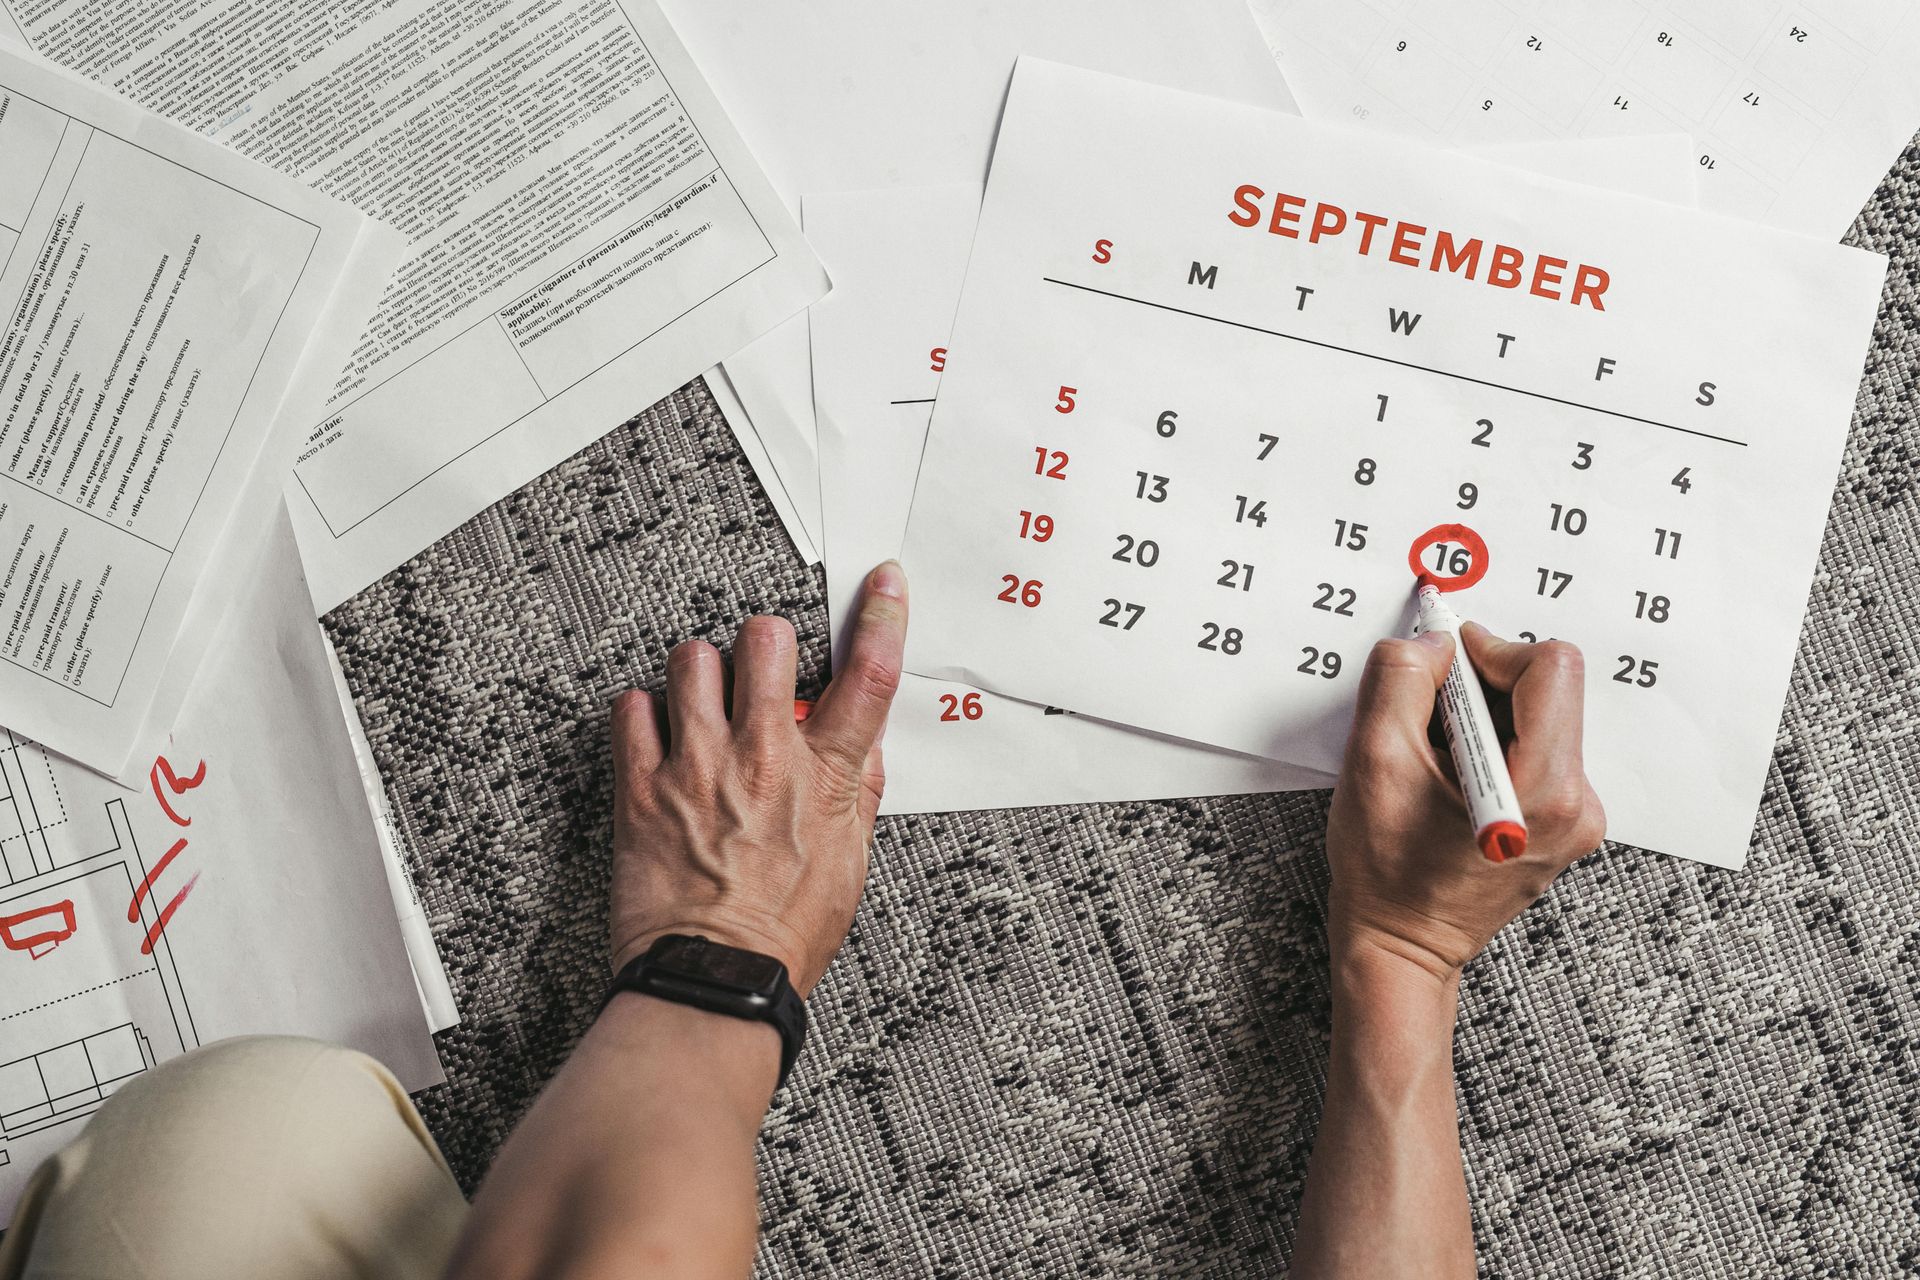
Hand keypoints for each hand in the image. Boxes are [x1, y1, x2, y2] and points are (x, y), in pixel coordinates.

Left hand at [606, 562, 907, 994]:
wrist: (716, 980)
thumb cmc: (782, 937)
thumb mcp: (849, 865)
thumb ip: (858, 797)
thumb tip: (864, 754)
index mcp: (826, 779)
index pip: (869, 677)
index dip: (882, 618)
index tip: (882, 585)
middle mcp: (764, 759)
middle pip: (768, 641)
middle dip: (766, 644)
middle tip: (760, 668)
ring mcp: (698, 767)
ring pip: (693, 659)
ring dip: (700, 674)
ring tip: (702, 704)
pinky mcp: (642, 786)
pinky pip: (632, 708)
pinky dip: (642, 713)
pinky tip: (657, 736)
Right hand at [1325, 623, 1605, 982]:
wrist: (1401, 946)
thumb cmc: (1386, 876)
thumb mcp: (1374, 762)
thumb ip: (1399, 681)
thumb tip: (1432, 642)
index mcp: (1543, 790)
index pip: (1552, 668)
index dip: (1490, 650)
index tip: (1445, 664)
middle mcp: (1576, 804)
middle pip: (1547, 691)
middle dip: (1481, 688)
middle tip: (1426, 719)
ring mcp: (1574, 817)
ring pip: (1539, 718)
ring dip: (1482, 718)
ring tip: (1434, 758)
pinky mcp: (1561, 822)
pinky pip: (1535, 750)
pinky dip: (1491, 745)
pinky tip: (1449, 777)